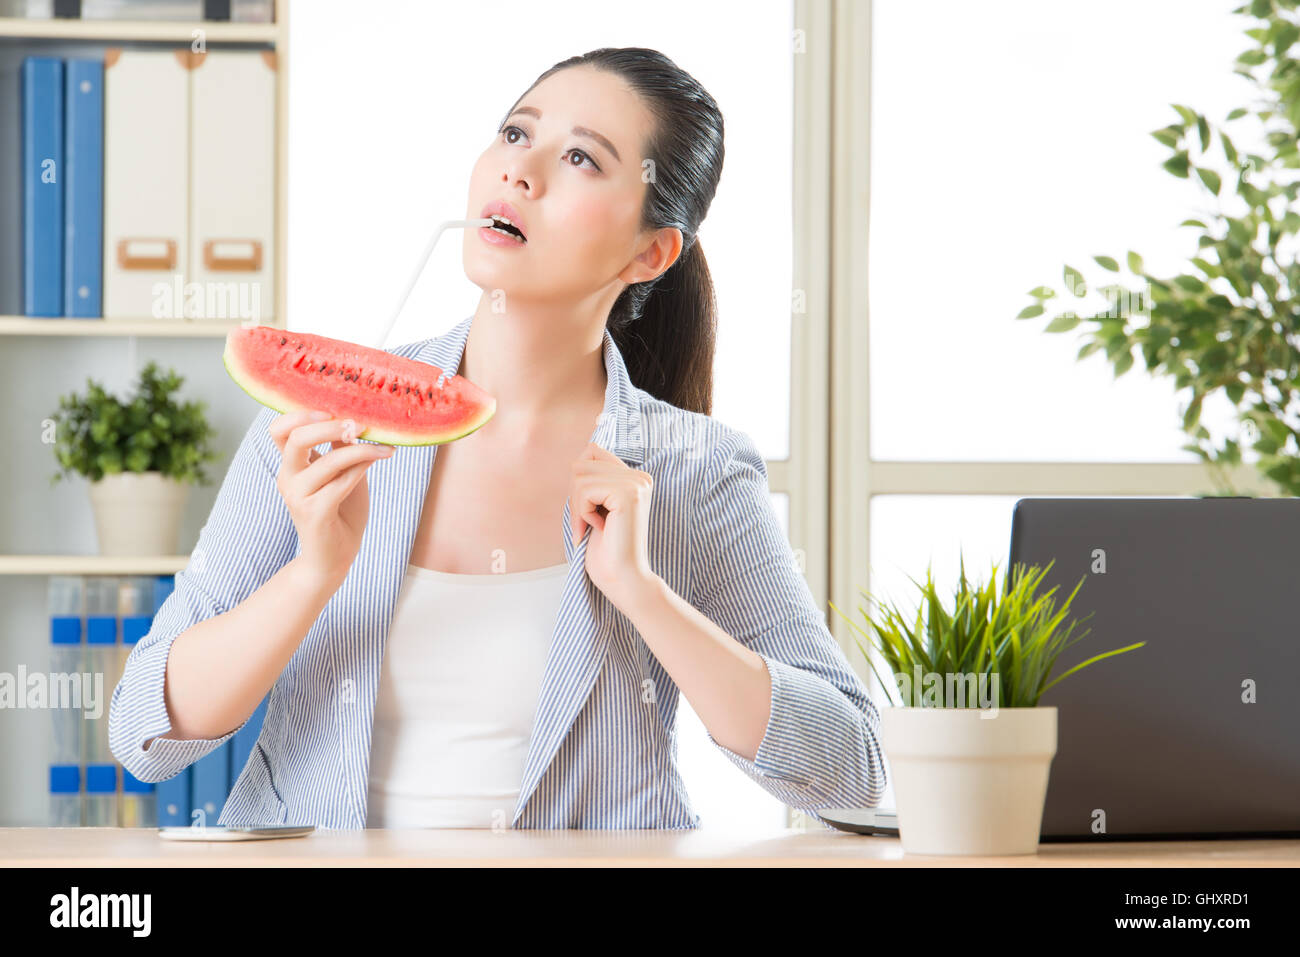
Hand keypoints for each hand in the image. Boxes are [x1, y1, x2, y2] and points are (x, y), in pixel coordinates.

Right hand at [268, 410, 393, 586]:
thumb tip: (355, 420)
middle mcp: (288, 479)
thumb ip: (341, 449)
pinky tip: (383, 456)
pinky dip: (365, 465)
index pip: (279, 430)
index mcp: (291, 466)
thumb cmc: (340, 512)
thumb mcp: (342, 474)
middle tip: (359, 424)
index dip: (299, 414)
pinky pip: (342, 481)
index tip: (330, 410)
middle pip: (296, 438)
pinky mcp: (315, 513)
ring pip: (328, 460)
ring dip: (361, 448)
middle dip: (330, 426)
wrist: (334, 557)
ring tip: (384, 446)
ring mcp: (298, 497)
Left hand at [567, 442, 659, 609]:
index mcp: (636, 478)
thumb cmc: (606, 550)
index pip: (592, 452)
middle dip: (575, 496)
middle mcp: (640, 476)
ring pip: (579, 477)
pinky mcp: (628, 494)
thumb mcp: (597, 507)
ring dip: (578, 507)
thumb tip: (575, 460)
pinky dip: (583, 513)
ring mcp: (637, 483)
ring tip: (593, 527)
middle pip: (581, 464)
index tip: (589, 510)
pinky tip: (600, 528)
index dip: (579, 480)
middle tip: (588, 523)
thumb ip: (593, 481)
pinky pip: (584, 490)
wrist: (623, 579)